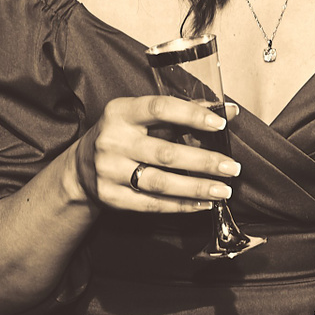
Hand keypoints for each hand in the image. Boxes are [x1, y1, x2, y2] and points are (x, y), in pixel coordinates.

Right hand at [70, 95, 237, 211]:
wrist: (82, 166)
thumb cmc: (126, 134)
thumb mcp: (144, 117)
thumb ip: (186, 112)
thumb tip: (230, 111)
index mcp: (121, 112)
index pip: (160, 109)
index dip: (192, 115)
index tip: (221, 124)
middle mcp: (112, 141)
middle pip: (165, 153)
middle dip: (204, 162)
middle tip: (232, 168)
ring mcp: (109, 171)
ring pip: (160, 183)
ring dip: (197, 188)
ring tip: (224, 190)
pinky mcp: (111, 197)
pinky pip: (152, 204)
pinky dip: (181, 205)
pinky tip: (204, 204)